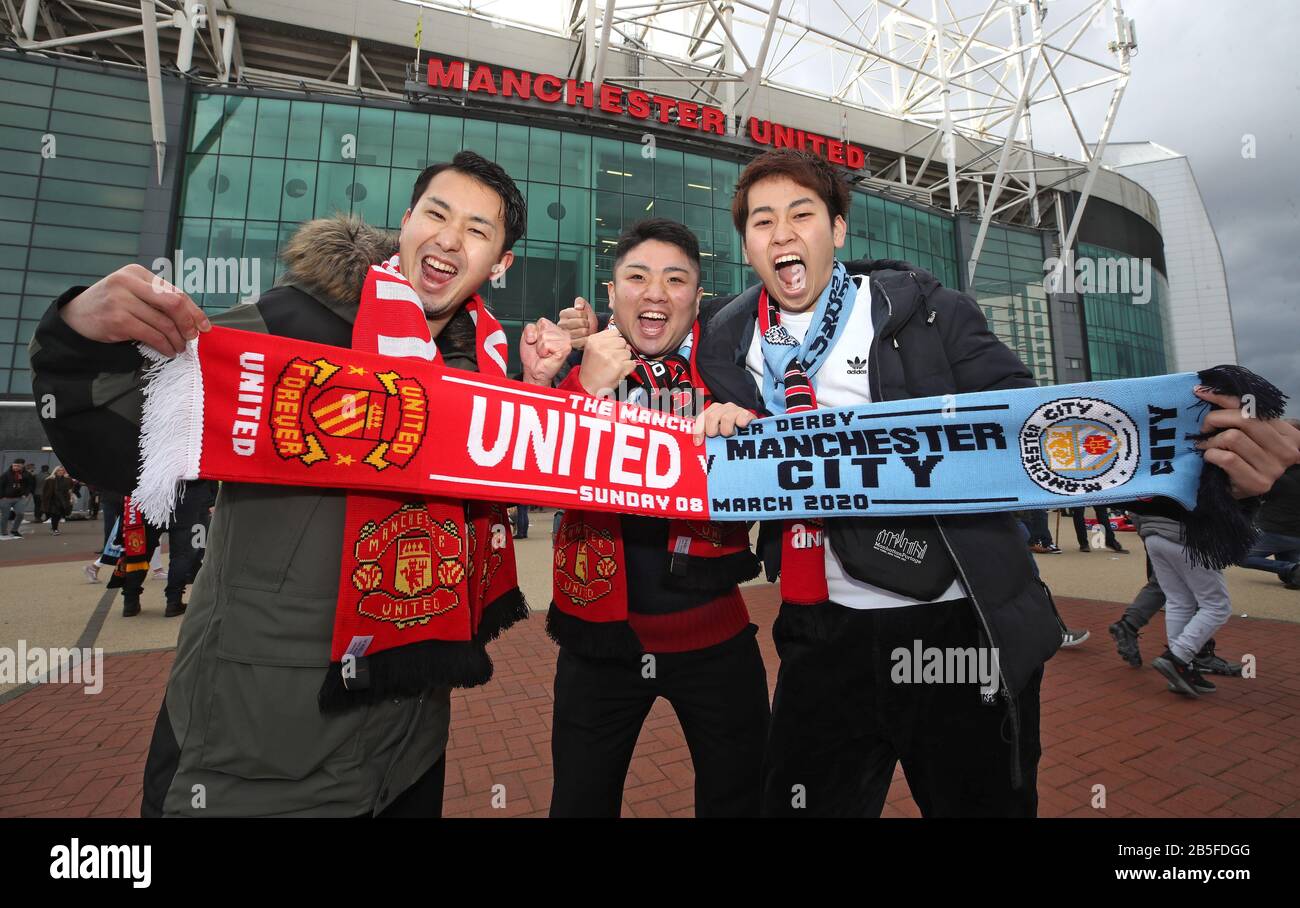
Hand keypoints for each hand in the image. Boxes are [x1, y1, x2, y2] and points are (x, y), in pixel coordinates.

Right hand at [60, 264, 209, 356]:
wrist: (76, 316)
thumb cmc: (111, 305)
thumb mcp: (133, 293)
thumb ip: (158, 299)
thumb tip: (194, 318)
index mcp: (137, 272)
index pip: (175, 291)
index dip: (194, 310)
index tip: (204, 326)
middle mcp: (129, 282)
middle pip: (173, 304)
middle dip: (188, 323)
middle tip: (192, 338)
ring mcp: (121, 300)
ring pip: (163, 323)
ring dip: (176, 340)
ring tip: (180, 348)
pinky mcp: (117, 319)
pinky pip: (152, 335)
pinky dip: (164, 346)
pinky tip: (168, 351)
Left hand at [519, 317, 570, 385]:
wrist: (534, 371)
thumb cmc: (532, 356)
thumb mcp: (527, 337)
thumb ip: (530, 327)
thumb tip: (537, 332)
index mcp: (556, 329)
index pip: (542, 321)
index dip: (535, 332)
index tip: (537, 342)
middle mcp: (563, 333)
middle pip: (544, 327)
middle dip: (538, 340)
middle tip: (541, 349)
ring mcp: (566, 341)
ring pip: (545, 335)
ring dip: (540, 347)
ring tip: (544, 353)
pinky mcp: (565, 349)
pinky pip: (547, 344)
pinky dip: (543, 351)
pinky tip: (548, 356)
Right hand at [558, 296, 599, 349]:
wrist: (590, 330)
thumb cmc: (586, 319)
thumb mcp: (584, 306)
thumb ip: (580, 301)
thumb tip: (578, 307)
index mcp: (563, 314)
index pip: (579, 313)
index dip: (585, 315)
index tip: (583, 316)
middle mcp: (561, 324)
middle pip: (581, 322)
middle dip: (587, 323)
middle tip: (585, 324)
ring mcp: (565, 335)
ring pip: (582, 332)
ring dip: (587, 331)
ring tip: (585, 331)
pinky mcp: (570, 344)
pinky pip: (581, 341)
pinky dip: (586, 339)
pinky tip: (584, 338)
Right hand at [578, 323, 635, 395]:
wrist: (587, 387)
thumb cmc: (591, 369)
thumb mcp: (592, 349)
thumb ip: (606, 341)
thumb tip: (623, 339)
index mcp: (593, 340)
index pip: (615, 332)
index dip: (616, 341)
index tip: (612, 349)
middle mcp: (601, 346)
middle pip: (622, 341)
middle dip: (621, 350)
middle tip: (612, 359)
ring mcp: (610, 356)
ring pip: (628, 352)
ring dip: (624, 360)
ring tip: (614, 366)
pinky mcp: (618, 366)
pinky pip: (632, 363)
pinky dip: (628, 369)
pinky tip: (618, 371)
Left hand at [692, 402, 755, 444]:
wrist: (752, 434)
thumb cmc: (732, 436)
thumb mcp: (717, 436)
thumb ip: (707, 436)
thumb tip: (697, 443)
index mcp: (713, 411)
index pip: (701, 418)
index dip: (699, 430)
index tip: (698, 442)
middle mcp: (723, 408)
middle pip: (711, 417)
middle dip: (713, 430)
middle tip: (719, 436)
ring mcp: (735, 410)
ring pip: (726, 418)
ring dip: (727, 430)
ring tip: (731, 434)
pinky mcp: (747, 413)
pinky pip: (742, 417)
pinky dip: (741, 423)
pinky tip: (742, 427)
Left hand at [1194, 387, 1299, 497]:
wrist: (1243, 491)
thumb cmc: (1244, 459)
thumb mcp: (1248, 434)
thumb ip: (1239, 414)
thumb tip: (1207, 392)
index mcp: (1288, 433)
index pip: (1254, 407)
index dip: (1224, 397)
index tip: (1200, 392)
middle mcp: (1287, 450)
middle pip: (1244, 419)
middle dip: (1216, 419)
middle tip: (1204, 428)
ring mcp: (1274, 468)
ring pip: (1233, 438)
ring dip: (1212, 441)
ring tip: (1208, 446)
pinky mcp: (1258, 483)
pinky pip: (1227, 458)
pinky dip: (1211, 455)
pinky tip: (1211, 458)